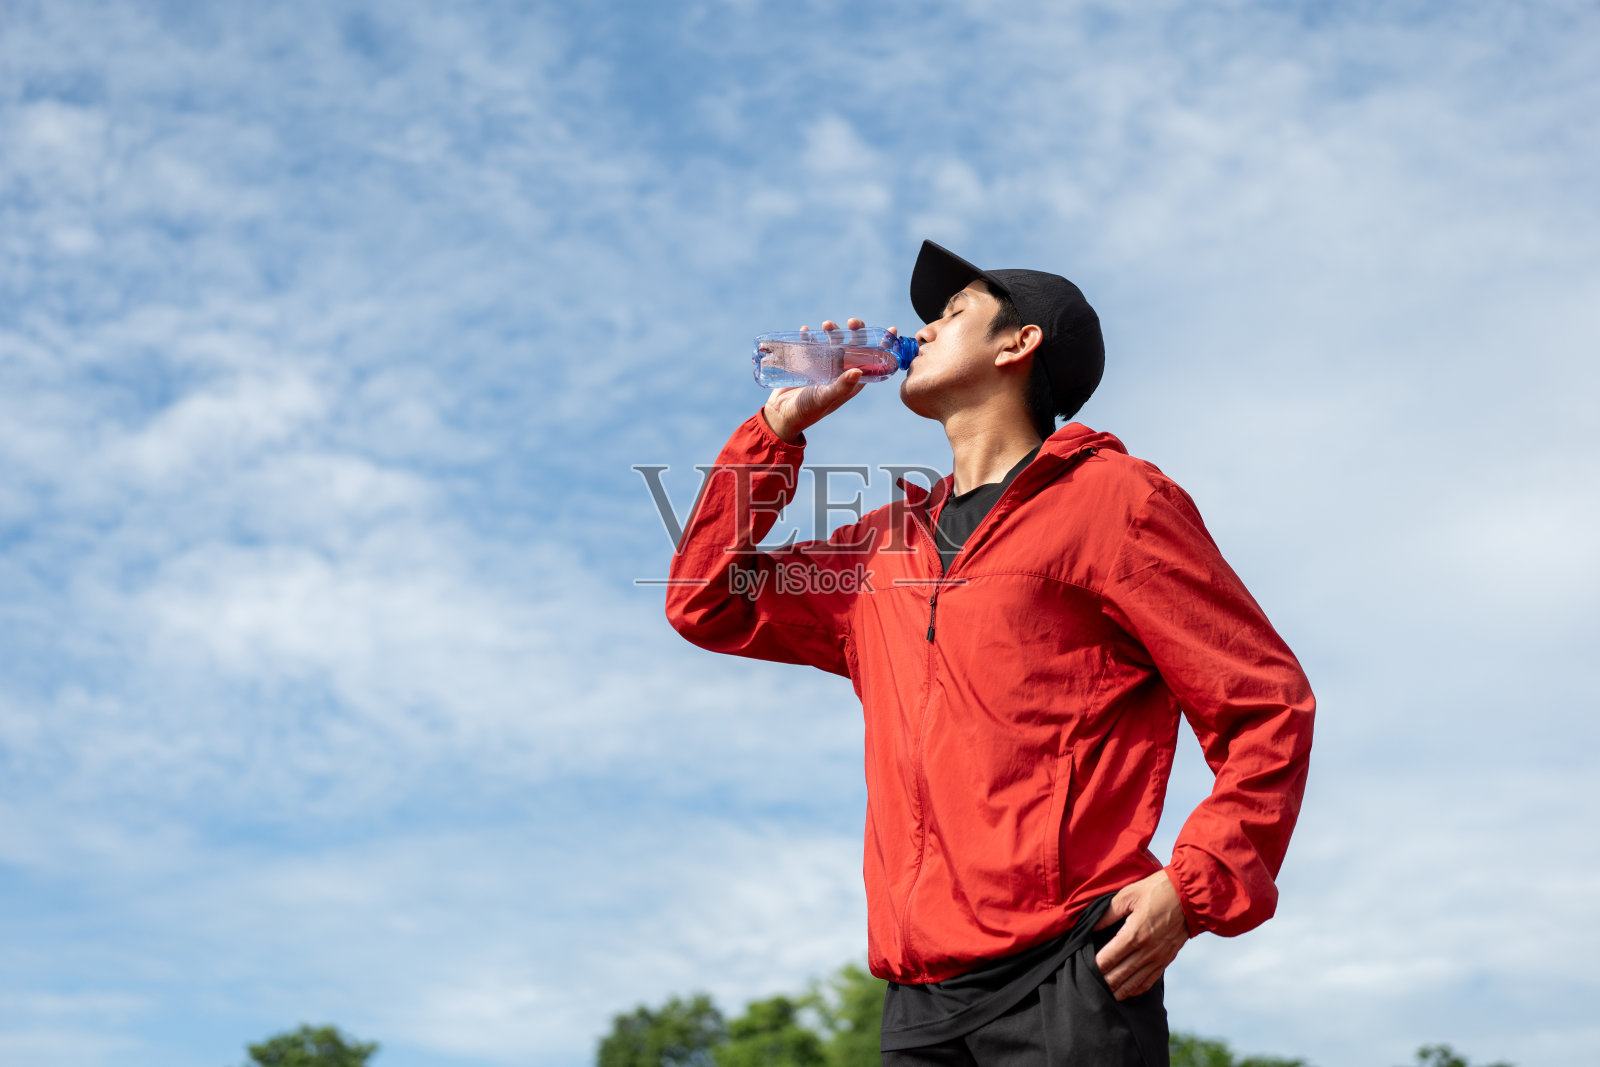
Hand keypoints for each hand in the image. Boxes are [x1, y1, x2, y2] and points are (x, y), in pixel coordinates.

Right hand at [762, 318, 885, 442]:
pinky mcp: (807, 362)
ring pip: (833, 342)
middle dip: (855, 332)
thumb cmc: (807, 411)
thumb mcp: (825, 398)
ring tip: (825, 325)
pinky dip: (809, 336)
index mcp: (851, 381)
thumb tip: (859, 371)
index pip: (871, 361)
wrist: (781, 414)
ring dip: (832, 331)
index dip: (882, 346)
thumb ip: (841, 386)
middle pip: (853, 346)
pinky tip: (805, 331)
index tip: (891, 329)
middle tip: (851, 323)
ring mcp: (823, 366)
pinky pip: (811, 344)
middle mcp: (840, 371)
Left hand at [1092, 869, 1189, 999]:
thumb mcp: (1128, 895)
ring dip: (1117, 991)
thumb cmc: (1157, 890)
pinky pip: (1149, 982)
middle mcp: (1147, 951)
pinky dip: (1135, 990)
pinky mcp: (1166, 960)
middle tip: (1088, 984)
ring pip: (1134, 984)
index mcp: (1135, 934)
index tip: (1083, 968)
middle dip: (1103, 982)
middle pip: (1119, 976)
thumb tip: (1089, 928)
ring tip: (1103, 994)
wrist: (1189, 896)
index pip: (1108, 959)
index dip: (1094, 966)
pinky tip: (1125, 992)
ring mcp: (1158, 958)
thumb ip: (1107, 914)